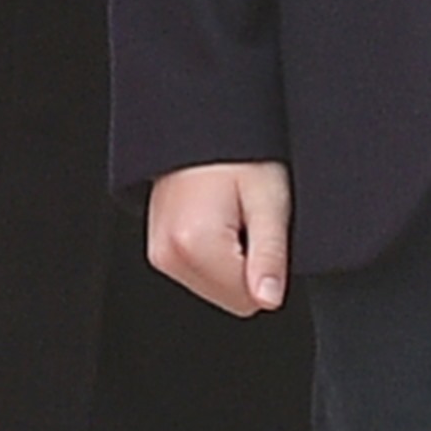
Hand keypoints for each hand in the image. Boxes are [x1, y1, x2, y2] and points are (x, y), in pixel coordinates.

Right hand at [147, 162, 293, 315]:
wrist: (200, 129)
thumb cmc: (237, 155)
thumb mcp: (268, 199)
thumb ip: (269, 255)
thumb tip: (269, 300)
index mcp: (194, 244)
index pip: (248, 301)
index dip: (267, 270)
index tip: (261, 231)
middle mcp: (169, 254)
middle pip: (230, 299)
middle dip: (248, 268)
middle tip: (248, 222)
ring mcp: (160, 254)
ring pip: (215, 290)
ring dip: (231, 262)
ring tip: (232, 217)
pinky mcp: (160, 250)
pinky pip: (200, 274)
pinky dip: (215, 256)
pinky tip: (218, 221)